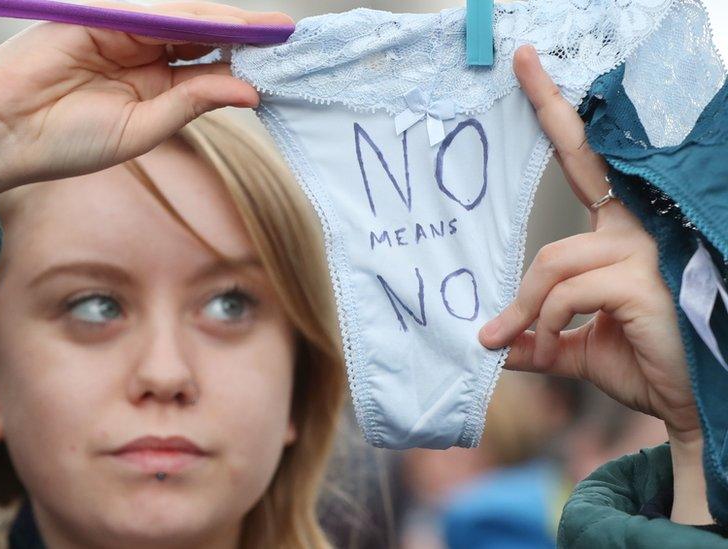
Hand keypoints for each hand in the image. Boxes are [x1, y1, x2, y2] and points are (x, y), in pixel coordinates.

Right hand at [0, 2, 291, 203]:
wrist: (4, 131)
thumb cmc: (66, 142)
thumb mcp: (142, 129)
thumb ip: (191, 103)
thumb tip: (248, 91)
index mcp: (152, 86)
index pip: (207, 67)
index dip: (243, 63)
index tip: (282, 66)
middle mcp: (143, 54)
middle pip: (205, 38)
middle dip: (245, 36)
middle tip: (288, 37)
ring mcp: (124, 32)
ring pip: (187, 22)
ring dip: (229, 23)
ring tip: (271, 30)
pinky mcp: (104, 16)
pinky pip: (158, 14)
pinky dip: (195, 18)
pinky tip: (228, 26)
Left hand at [478, 45, 708, 522]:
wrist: (689, 404)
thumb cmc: (640, 363)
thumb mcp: (571, 345)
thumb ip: (533, 333)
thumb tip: (486, 340)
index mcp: (618, 233)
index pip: (586, 164)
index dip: (560, 114)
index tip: (530, 66)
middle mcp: (635, 228)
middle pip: (578, 167)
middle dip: (550, 107)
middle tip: (521, 56)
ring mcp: (641, 250)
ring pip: (552, 259)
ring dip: (524, 307)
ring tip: (517, 341)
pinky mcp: (640, 279)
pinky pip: (565, 291)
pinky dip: (545, 322)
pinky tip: (554, 345)